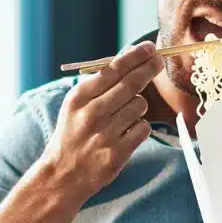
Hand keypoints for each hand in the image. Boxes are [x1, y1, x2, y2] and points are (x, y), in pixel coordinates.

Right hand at [39, 41, 163, 202]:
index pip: (113, 69)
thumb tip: (129, 55)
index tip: (150, 48)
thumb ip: (100, 82)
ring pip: (140, 105)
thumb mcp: (76, 104)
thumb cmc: (73, 133)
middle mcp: (91, 113)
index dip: (135, 56)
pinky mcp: (117, 153)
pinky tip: (127, 132)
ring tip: (124, 114)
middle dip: (149, 68)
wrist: (62, 174)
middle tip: (159, 61)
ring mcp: (105, 134)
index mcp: (79, 97)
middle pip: (131, 83)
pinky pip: (143, 128)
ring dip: (139, 106)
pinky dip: (139, 127)